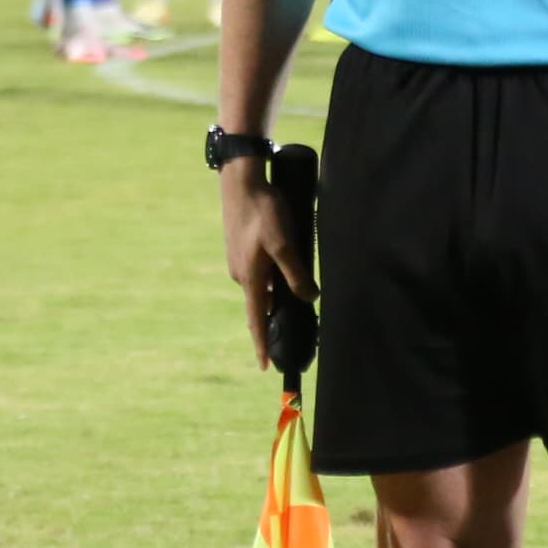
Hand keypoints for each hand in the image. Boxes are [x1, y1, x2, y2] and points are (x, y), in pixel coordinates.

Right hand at [219, 162, 309, 369]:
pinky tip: (286, 262)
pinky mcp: (242, 249)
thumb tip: (308, 297)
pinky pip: (261, 271)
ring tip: (300, 290)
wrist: (241, 182)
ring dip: (279, 290)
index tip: (264, 366)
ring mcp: (240, 261)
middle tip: (299, 326)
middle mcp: (242, 275)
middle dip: (277, 316)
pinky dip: (273, 274)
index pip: (256, 320)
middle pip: (262, 303)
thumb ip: (296, 273)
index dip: (262, 343)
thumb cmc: (264, 212)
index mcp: (250, 278)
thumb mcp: (285, 244)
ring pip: (264, 285)